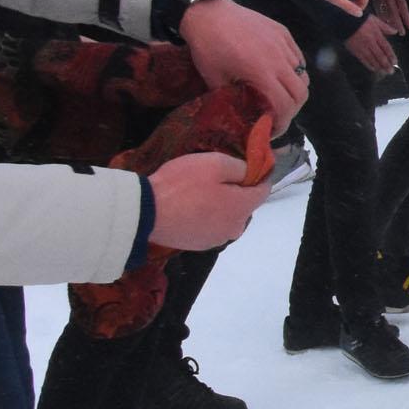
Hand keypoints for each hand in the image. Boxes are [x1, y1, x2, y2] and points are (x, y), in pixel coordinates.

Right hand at [148, 152, 269, 250]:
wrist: (144, 213)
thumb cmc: (182, 185)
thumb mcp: (215, 163)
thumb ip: (240, 167)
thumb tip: (251, 173)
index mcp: (242, 209)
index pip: (263, 190)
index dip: (258, 175)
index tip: (247, 164)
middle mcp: (235, 228)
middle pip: (244, 204)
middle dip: (235, 191)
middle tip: (213, 177)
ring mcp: (217, 240)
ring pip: (227, 216)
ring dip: (220, 205)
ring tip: (199, 192)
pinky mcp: (199, 245)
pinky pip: (211, 226)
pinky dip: (206, 216)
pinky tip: (190, 207)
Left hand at [176, 0, 305, 126]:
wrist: (206, 12)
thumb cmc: (207, 47)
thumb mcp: (214, 79)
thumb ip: (233, 99)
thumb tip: (241, 116)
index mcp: (262, 72)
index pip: (285, 105)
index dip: (282, 123)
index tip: (272, 130)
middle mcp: (279, 58)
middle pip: (301, 92)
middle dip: (292, 109)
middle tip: (278, 115)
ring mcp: (283, 43)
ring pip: (303, 74)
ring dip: (294, 89)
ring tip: (278, 93)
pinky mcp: (283, 32)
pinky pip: (297, 57)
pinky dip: (293, 70)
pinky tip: (278, 72)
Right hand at [345, 19, 398, 72]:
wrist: (345, 21)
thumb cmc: (361, 20)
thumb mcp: (375, 20)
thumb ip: (385, 27)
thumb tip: (395, 32)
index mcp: (377, 35)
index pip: (386, 47)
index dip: (391, 56)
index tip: (395, 62)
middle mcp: (371, 43)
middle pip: (380, 56)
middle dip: (386, 65)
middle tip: (390, 71)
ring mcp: (362, 47)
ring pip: (372, 60)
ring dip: (379, 67)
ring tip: (384, 72)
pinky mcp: (355, 51)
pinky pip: (363, 60)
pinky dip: (369, 65)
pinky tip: (373, 69)